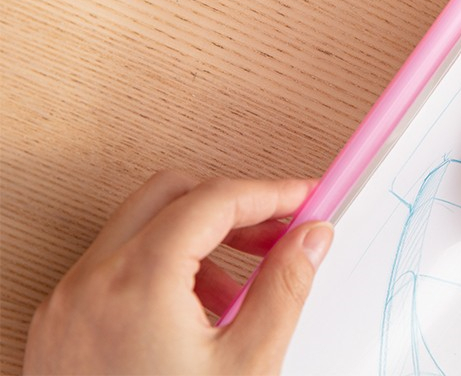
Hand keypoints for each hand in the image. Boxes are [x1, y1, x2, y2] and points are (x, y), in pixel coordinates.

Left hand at [23, 173, 332, 375]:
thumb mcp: (247, 368)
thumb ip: (285, 287)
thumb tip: (310, 237)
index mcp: (137, 282)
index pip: (214, 200)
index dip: (269, 192)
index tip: (304, 198)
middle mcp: (91, 281)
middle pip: (172, 193)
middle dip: (232, 204)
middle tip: (277, 229)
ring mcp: (67, 302)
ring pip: (141, 223)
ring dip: (198, 235)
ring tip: (239, 284)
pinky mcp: (59, 326)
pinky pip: (116, 263)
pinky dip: (162, 264)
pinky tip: (195, 313)